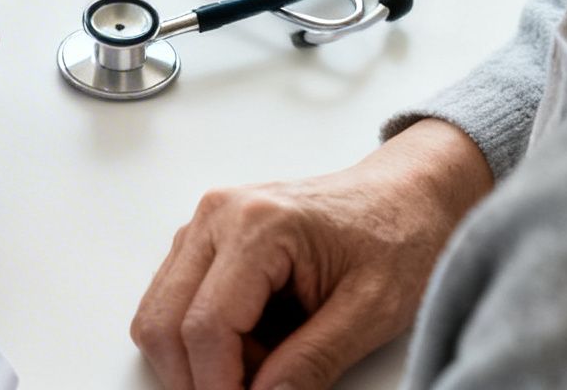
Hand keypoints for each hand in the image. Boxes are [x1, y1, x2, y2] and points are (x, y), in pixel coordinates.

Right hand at [131, 118, 493, 389]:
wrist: (407, 196)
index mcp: (258, 224)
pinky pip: (175, 301)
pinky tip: (254, 347)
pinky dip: (204, 340)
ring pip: (159, 314)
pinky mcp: (207, 238)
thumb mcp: (372, 311)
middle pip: (163, 321)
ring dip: (199, 360)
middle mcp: (217, 216)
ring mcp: (206, 224)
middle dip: (196, 379)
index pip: (205, 325)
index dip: (217, 386)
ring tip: (261, 369)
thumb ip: (315, 361)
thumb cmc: (398, 237)